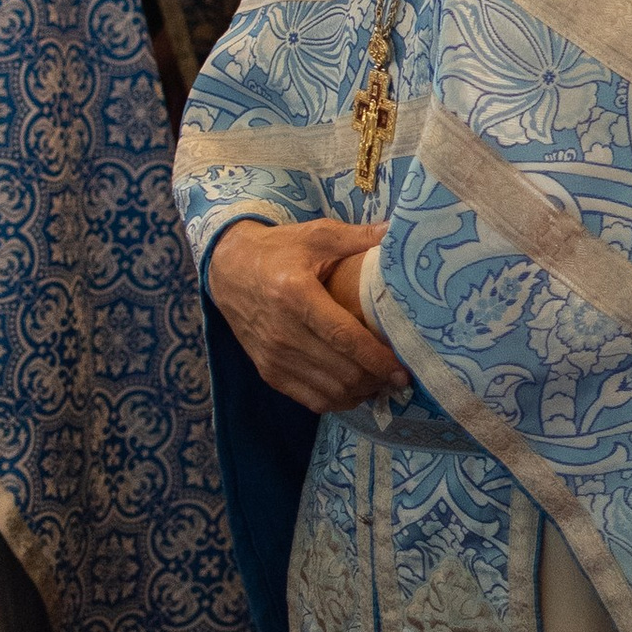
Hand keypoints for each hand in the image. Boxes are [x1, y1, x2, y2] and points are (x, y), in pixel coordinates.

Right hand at [207, 217, 404, 407]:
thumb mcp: (316, 235)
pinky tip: (357, 389)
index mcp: (296, 295)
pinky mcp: (268, 372)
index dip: (377, 358)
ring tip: (382, 382)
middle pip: (341, 371)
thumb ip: (358, 237)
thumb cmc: (278, 250)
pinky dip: (339, 400)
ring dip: (362, 393)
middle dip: (377, 379)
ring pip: (330, 391)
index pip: (344, 337)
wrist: (228, 268)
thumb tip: (397, 231)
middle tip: (400, 376)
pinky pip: (311, 399)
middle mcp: (283, 332)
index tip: (403, 369)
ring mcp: (273, 357)